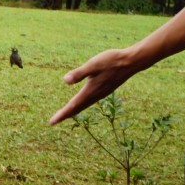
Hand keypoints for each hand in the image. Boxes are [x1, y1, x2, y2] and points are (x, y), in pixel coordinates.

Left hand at [47, 6, 184, 125]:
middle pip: (77, 108)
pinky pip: (90, 101)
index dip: (62, 114)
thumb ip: (79, 73)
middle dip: (65, 115)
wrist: (132, 61)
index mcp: (90, 90)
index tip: (51, 122)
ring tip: (64, 114)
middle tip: (53, 121)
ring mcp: (102, 93)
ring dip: (73, 110)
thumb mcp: (93, 65)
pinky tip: (81, 102)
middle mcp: (96, 95)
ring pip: (84, 105)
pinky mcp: (105, 89)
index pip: (73, 106)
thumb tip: (65, 81)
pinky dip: (82, 104)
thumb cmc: (112, 61)